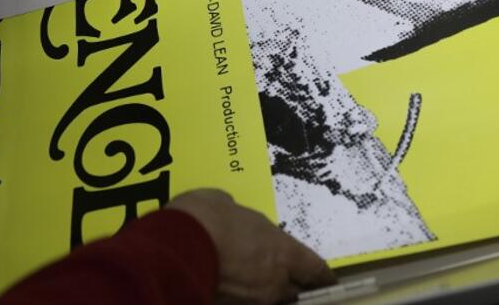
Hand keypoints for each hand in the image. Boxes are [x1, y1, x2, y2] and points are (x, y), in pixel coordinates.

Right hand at [168, 189, 337, 303]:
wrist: (172, 249)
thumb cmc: (205, 217)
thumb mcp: (226, 203)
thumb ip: (239, 216)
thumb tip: (233, 214)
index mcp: (282, 253)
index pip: (315, 270)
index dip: (322, 276)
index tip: (326, 278)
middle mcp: (273, 283)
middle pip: (293, 293)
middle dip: (290, 285)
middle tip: (284, 277)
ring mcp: (250, 302)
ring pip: (267, 301)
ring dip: (263, 292)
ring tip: (251, 279)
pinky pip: (241, 302)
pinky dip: (239, 295)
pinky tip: (228, 285)